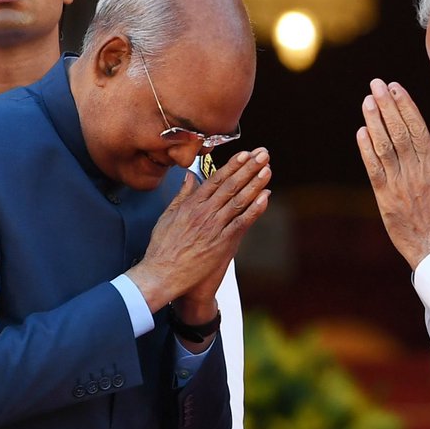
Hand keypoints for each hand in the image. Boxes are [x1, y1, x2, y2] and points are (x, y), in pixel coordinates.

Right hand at [127, 149, 270, 312]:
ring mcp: (214, 227)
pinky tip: (265, 197)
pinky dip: (255, 209)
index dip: (233, 166)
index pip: (216, 180)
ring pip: (239, 200)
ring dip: (255, 183)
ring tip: (267, 169)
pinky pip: (242, 223)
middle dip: (249, 168)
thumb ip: (181, 196)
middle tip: (262, 154)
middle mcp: (204, 212)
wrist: (162, 274)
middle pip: (231, 185)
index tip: (245, 154)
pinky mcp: (222, 243)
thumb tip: (189, 178)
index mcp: (191, 204)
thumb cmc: (162, 249)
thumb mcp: (167, 216)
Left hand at [356, 79, 429, 268]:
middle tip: (376, 84)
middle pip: (399, 132)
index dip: (405, 106)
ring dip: (374, 122)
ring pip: (384, 147)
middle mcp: (415, 173)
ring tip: (368, 100)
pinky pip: (374, 170)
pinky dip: (366, 150)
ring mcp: (398, 185)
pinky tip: (361, 132)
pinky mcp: (385, 199)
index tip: (396, 87)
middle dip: (387, 106)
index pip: (417, 129)